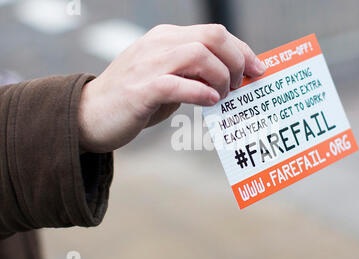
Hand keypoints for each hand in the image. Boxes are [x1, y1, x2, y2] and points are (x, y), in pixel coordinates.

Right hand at [78, 24, 265, 152]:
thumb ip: (193, 75)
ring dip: (221, 78)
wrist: (89, 115)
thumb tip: (229, 82)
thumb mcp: (167, 78)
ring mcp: (149, 65)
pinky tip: (210, 102)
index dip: (243, 50)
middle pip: (213, 37)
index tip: (258, 69)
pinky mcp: (141, 89)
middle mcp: (160, 45)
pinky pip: (177, 84)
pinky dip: (200, 92)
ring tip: (222, 97)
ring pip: (199, 55)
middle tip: (238, 86)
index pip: (215, 33)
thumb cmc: (134, 99)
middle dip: (237, 61)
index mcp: (167, 38)